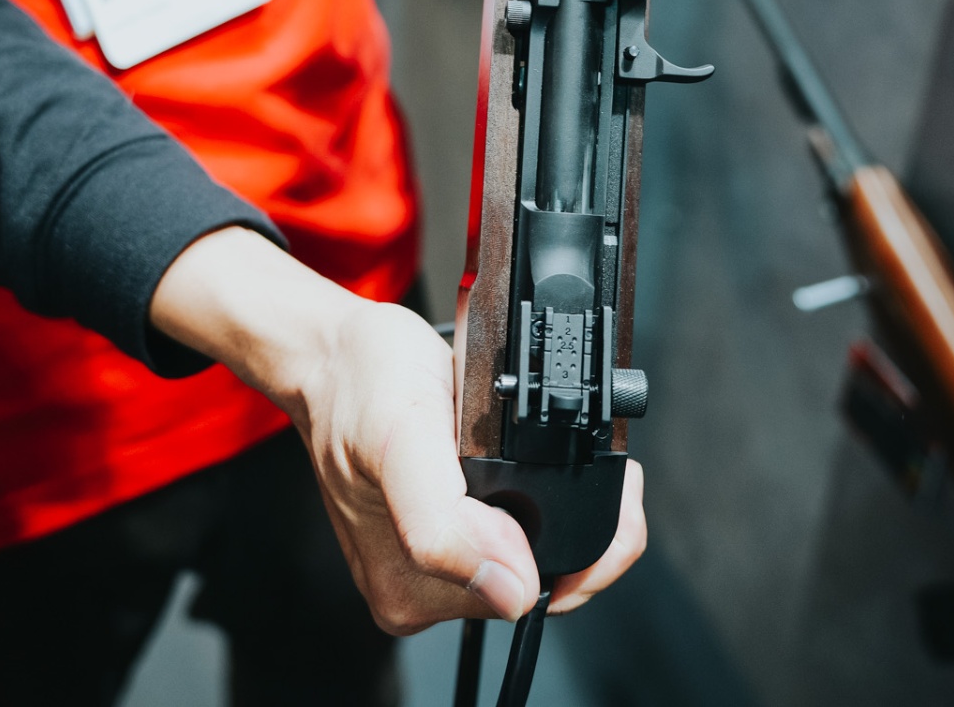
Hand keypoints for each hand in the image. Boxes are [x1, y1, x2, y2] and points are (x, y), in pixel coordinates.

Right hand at [150, 227, 646, 632]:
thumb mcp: (401, 438)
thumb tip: (511, 588)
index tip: (618, 485)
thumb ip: (444, 524)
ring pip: (537, 553)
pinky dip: (537, 493)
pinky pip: (519, 529)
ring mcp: (435, 563)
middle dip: (580, 521)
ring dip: (559, 504)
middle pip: (545, 578)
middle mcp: (422, 587)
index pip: (537, 595)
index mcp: (411, 585)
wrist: (335, 357)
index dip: (595, 548)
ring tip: (545, 449)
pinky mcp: (447, 534)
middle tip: (589, 456)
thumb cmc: (359, 386)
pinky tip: (522, 458)